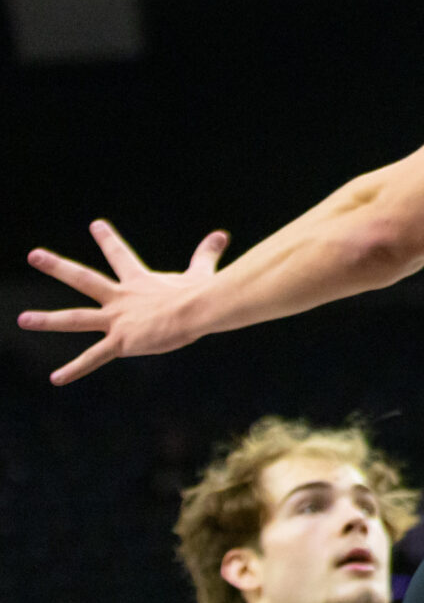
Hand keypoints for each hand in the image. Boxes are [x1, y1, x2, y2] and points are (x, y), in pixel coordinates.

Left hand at [19, 220, 226, 385]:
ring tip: (22, 319)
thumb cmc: (201, 293)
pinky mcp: (121, 341)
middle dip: (57, 266)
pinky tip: (56, 378)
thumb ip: (206, 254)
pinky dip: (75, 369)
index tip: (95, 224)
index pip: (120, 256)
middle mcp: (121, 298)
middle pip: (84, 279)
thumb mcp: (200, 273)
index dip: (108, 240)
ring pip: (75, 319)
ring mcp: (117, 320)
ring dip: (47, 319)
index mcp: (139, 282)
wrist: (198, 310)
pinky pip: (94, 358)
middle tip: (33, 255)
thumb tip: (222, 234)